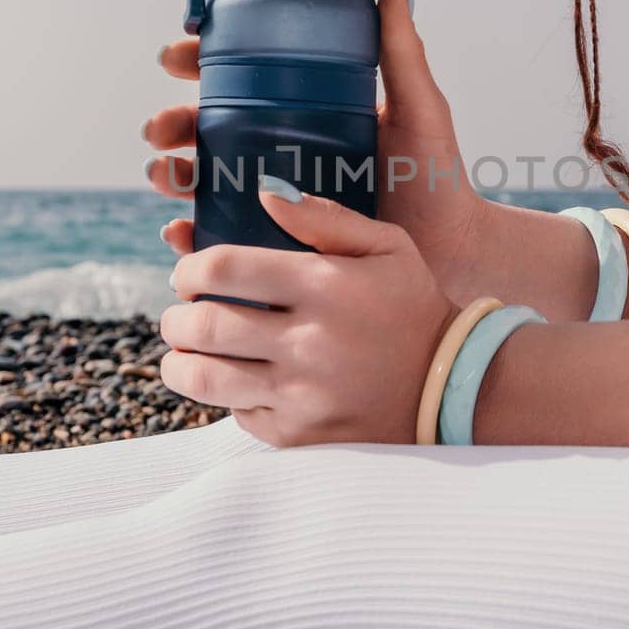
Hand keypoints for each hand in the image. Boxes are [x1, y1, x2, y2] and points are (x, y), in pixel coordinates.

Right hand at [142, 0, 489, 284]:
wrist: (452, 248)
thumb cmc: (436, 175)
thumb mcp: (416, 106)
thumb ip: (401, 51)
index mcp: (304, 110)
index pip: (239, 77)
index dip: (200, 62)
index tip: (178, 55)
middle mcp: (281, 150)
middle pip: (205, 129)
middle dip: (171, 124)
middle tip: (160, 130)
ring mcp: (275, 199)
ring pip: (202, 180)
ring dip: (170, 175)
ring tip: (164, 174)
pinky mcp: (277, 243)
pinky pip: (221, 236)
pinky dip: (191, 233)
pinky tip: (180, 230)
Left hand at [159, 178, 458, 445]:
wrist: (451, 387)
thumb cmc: (411, 307)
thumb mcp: (387, 246)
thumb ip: (325, 217)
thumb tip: (265, 192)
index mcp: (325, 286)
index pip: (224, 268)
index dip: (189, 267)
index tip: (187, 273)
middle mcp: (309, 342)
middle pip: (204, 325)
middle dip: (176, 316)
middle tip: (179, 313)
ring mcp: (303, 394)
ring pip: (207, 377)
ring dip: (179, 362)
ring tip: (182, 352)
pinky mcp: (301, 436)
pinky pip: (239, 413)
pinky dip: (226, 396)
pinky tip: (237, 380)